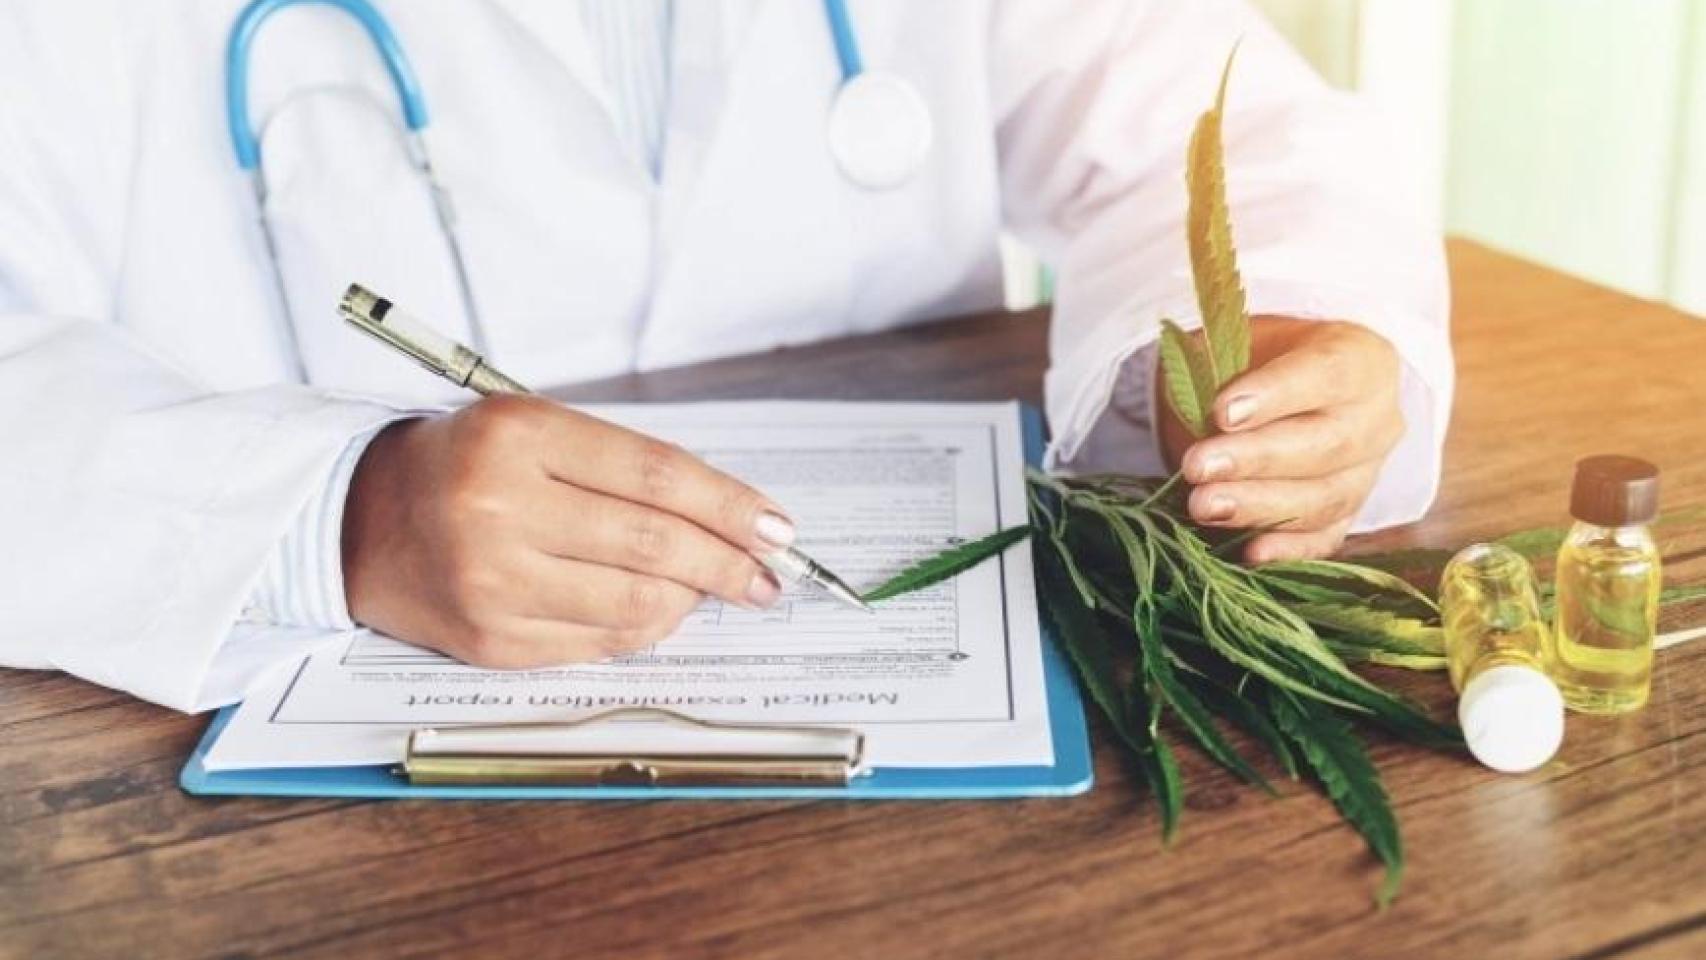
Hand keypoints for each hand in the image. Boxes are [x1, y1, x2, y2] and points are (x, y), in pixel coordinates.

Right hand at [341, 395, 789, 667]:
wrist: (357, 520)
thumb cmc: (465, 465)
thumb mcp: (534, 429)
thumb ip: (623, 466)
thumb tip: (731, 521)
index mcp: (516, 436)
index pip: (656, 475)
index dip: (730, 505)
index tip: (776, 527)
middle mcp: (498, 509)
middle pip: (653, 543)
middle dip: (727, 562)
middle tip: (766, 573)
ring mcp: (491, 582)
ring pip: (635, 603)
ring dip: (691, 599)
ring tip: (711, 588)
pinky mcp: (489, 640)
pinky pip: (598, 643)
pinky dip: (645, 628)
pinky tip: (659, 611)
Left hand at [1158, 317, 1403, 563]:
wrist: (1275, 395)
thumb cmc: (1255, 362)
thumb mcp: (1239, 344)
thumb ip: (1224, 371)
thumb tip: (1200, 415)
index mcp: (1360, 359)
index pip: (1327, 374)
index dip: (1276, 395)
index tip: (1222, 412)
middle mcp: (1376, 419)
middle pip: (1328, 444)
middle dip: (1257, 459)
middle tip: (1199, 467)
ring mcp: (1367, 473)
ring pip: (1326, 498)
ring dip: (1261, 507)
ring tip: (1204, 506)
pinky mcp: (1349, 515)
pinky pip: (1325, 538)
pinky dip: (1289, 548)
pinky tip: (1249, 552)